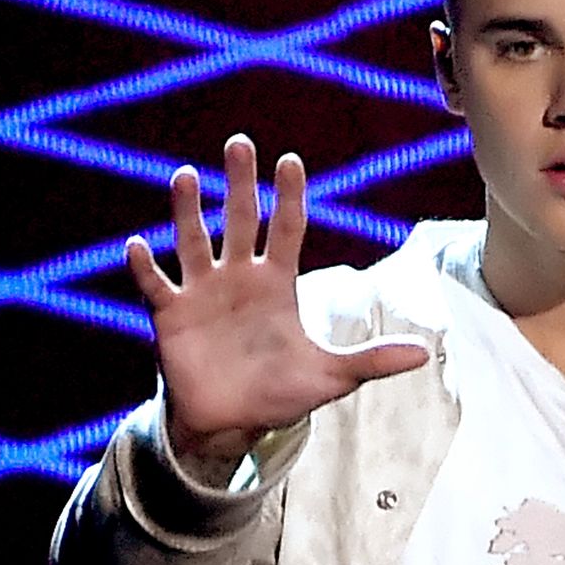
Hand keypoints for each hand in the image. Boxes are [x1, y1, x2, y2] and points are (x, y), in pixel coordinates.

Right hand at [126, 134, 428, 467]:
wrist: (231, 422)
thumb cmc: (280, 392)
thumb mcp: (331, 377)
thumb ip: (372, 360)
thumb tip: (426, 355)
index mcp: (277, 284)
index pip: (287, 229)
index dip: (290, 197)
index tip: (290, 162)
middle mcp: (239, 278)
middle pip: (240, 220)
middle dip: (240, 183)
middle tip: (240, 142)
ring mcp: (202, 293)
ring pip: (193, 241)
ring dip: (188, 211)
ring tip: (186, 176)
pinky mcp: (172, 316)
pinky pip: (155, 285)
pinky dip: (145, 267)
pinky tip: (138, 244)